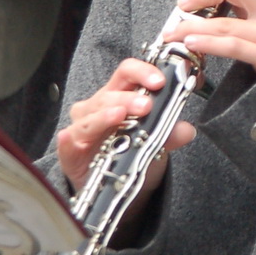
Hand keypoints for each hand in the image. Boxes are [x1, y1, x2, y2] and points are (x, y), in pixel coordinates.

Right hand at [57, 58, 196, 192]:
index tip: (161, 81)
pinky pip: (68, 142)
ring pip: (91, 116)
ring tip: (119, 115)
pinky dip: (69, 139)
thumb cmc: (131, 151)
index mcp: (120, 94)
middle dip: (129, 97)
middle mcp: (98, 106)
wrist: (114, 183)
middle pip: (110, 93)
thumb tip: (187, 129)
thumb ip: (171, 133)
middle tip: (146, 105)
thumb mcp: (156, 141)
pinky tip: (70, 137)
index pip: (128, 72)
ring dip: (106, 115)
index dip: (143, 72)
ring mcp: (83, 127)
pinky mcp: (70, 150)